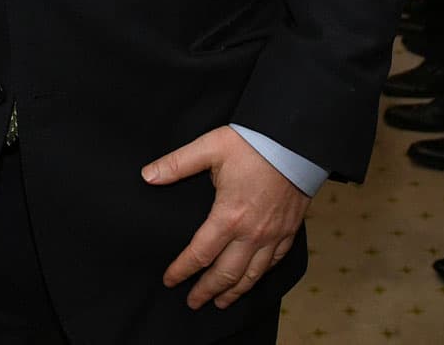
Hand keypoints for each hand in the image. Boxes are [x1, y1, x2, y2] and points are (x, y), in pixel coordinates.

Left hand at [146, 127, 308, 308]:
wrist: (296, 141)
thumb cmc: (254, 143)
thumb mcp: (210, 147)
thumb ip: (176, 164)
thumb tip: (147, 176)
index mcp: (228, 216)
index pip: (199, 254)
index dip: (182, 270)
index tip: (170, 280)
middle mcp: (251, 233)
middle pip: (225, 274)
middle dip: (206, 291)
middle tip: (193, 302)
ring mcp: (273, 235)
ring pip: (251, 275)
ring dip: (234, 292)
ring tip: (220, 302)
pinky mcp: (289, 231)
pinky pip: (274, 262)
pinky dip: (260, 275)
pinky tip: (252, 279)